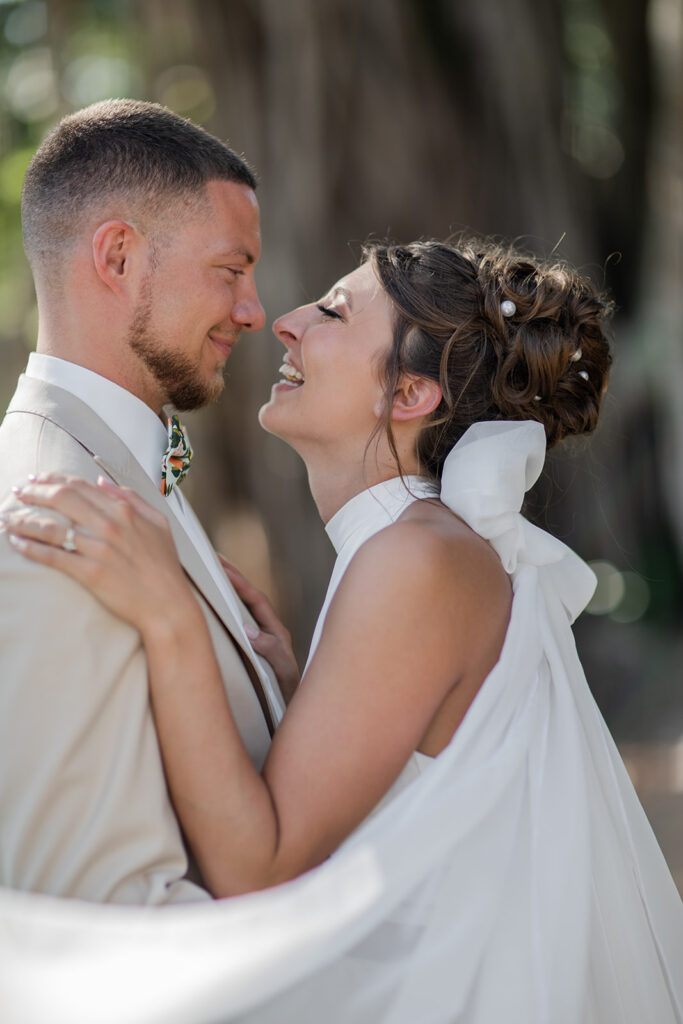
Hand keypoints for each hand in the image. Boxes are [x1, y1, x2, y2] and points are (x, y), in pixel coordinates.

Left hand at [2, 473, 196, 638]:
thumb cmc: (164, 567)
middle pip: (62, 499)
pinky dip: (31, 547)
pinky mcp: (90, 574)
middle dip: (35, 493)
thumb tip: (102, 481)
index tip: (37, 480)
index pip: (81, 486)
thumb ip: (131, 498)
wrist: (167, 605)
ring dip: (25, 520)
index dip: (54, 480)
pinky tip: (17, 542)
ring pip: (52, 527)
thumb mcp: (158, 524)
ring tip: (9, 519)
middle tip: (18, 493)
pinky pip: (53, 556)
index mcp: (125, 511)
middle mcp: (111, 526)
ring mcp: (100, 550)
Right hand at [219, 556, 299, 701]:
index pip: (256, 600)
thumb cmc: (290, 694)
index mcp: (277, 632)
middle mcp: (270, 631)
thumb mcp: (282, 672)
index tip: (222, 566)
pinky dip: (228, 608)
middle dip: (234, 577)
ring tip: (212, 572)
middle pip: (251, 598)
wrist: (295, 711)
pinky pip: (240, 621)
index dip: (239, 582)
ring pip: (246, 608)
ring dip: (230, 590)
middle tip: (214, 557)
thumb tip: (248, 629)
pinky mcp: (255, 648)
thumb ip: (270, 650)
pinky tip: (214, 605)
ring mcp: (263, 639)